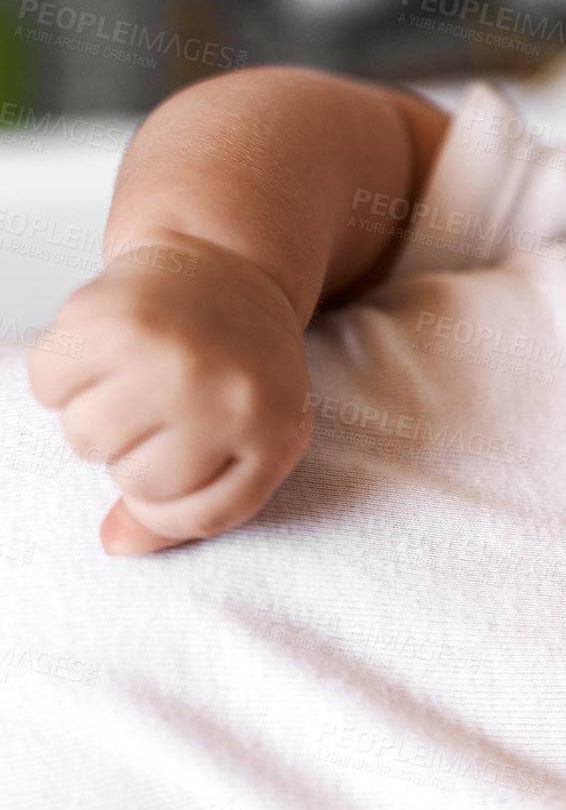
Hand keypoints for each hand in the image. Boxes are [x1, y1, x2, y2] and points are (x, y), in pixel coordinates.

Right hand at [27, 234, 313, 554]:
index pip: (196, 516)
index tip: (162, 479)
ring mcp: (170, 357)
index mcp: (273, 434)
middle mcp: (226, 397)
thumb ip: (198, 501)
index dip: (164, 511)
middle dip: (135, 453)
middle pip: (135, 479)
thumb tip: (114, 543)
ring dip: (94, 415)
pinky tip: (103, 350)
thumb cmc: (241, 367)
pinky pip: (48, 384)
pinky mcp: (112, 318)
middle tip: (159, 409)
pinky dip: (61, 374)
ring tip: (132, 379)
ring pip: (86, 437)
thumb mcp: (252, 438)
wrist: (228, 267)